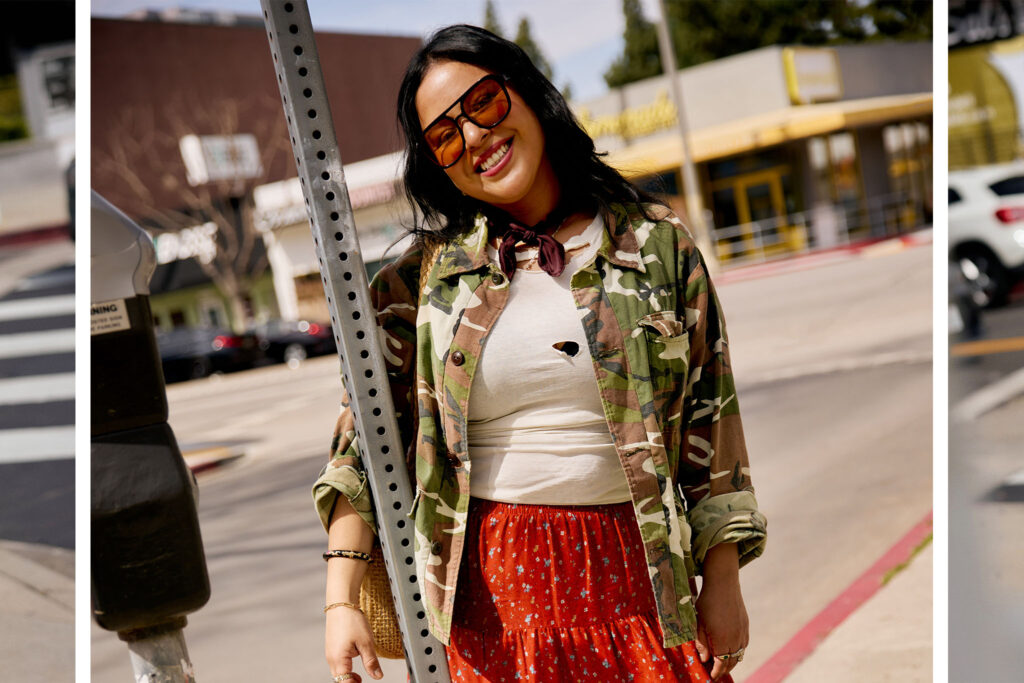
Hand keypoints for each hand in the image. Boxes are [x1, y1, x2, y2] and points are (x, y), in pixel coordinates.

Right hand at [325, 606, 382, 680]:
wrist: (341, 604)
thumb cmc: (351, 620)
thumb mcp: (366, 642)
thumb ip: (371, 662)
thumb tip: (377, 676)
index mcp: (338, 660)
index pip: (345, 682)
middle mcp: (331, 658)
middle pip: (339, 680)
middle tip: (362, 681)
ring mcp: (330, 653)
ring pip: (338, 672)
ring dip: (348, 676)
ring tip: (360, 676)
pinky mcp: (331, 647)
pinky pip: (337, 664)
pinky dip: (345, 668)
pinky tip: (354, 662)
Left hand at [694, 544, 747, 681]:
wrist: (723, 583)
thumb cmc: (707, 601)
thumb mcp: (699, 622)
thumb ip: (702, 642)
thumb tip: (705, 659)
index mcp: (722, 640)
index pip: (721, 664)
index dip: (716, 673)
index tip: (710, 677)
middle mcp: (735, 639)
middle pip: (731, 662)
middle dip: (723, 670)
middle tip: (715, 673)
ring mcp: (743, 632)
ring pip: (739, 655)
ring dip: (731, 662)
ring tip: (722, 664)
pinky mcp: (746, 625)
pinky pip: (744, 645)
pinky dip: (738, 652)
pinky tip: (731, 650)